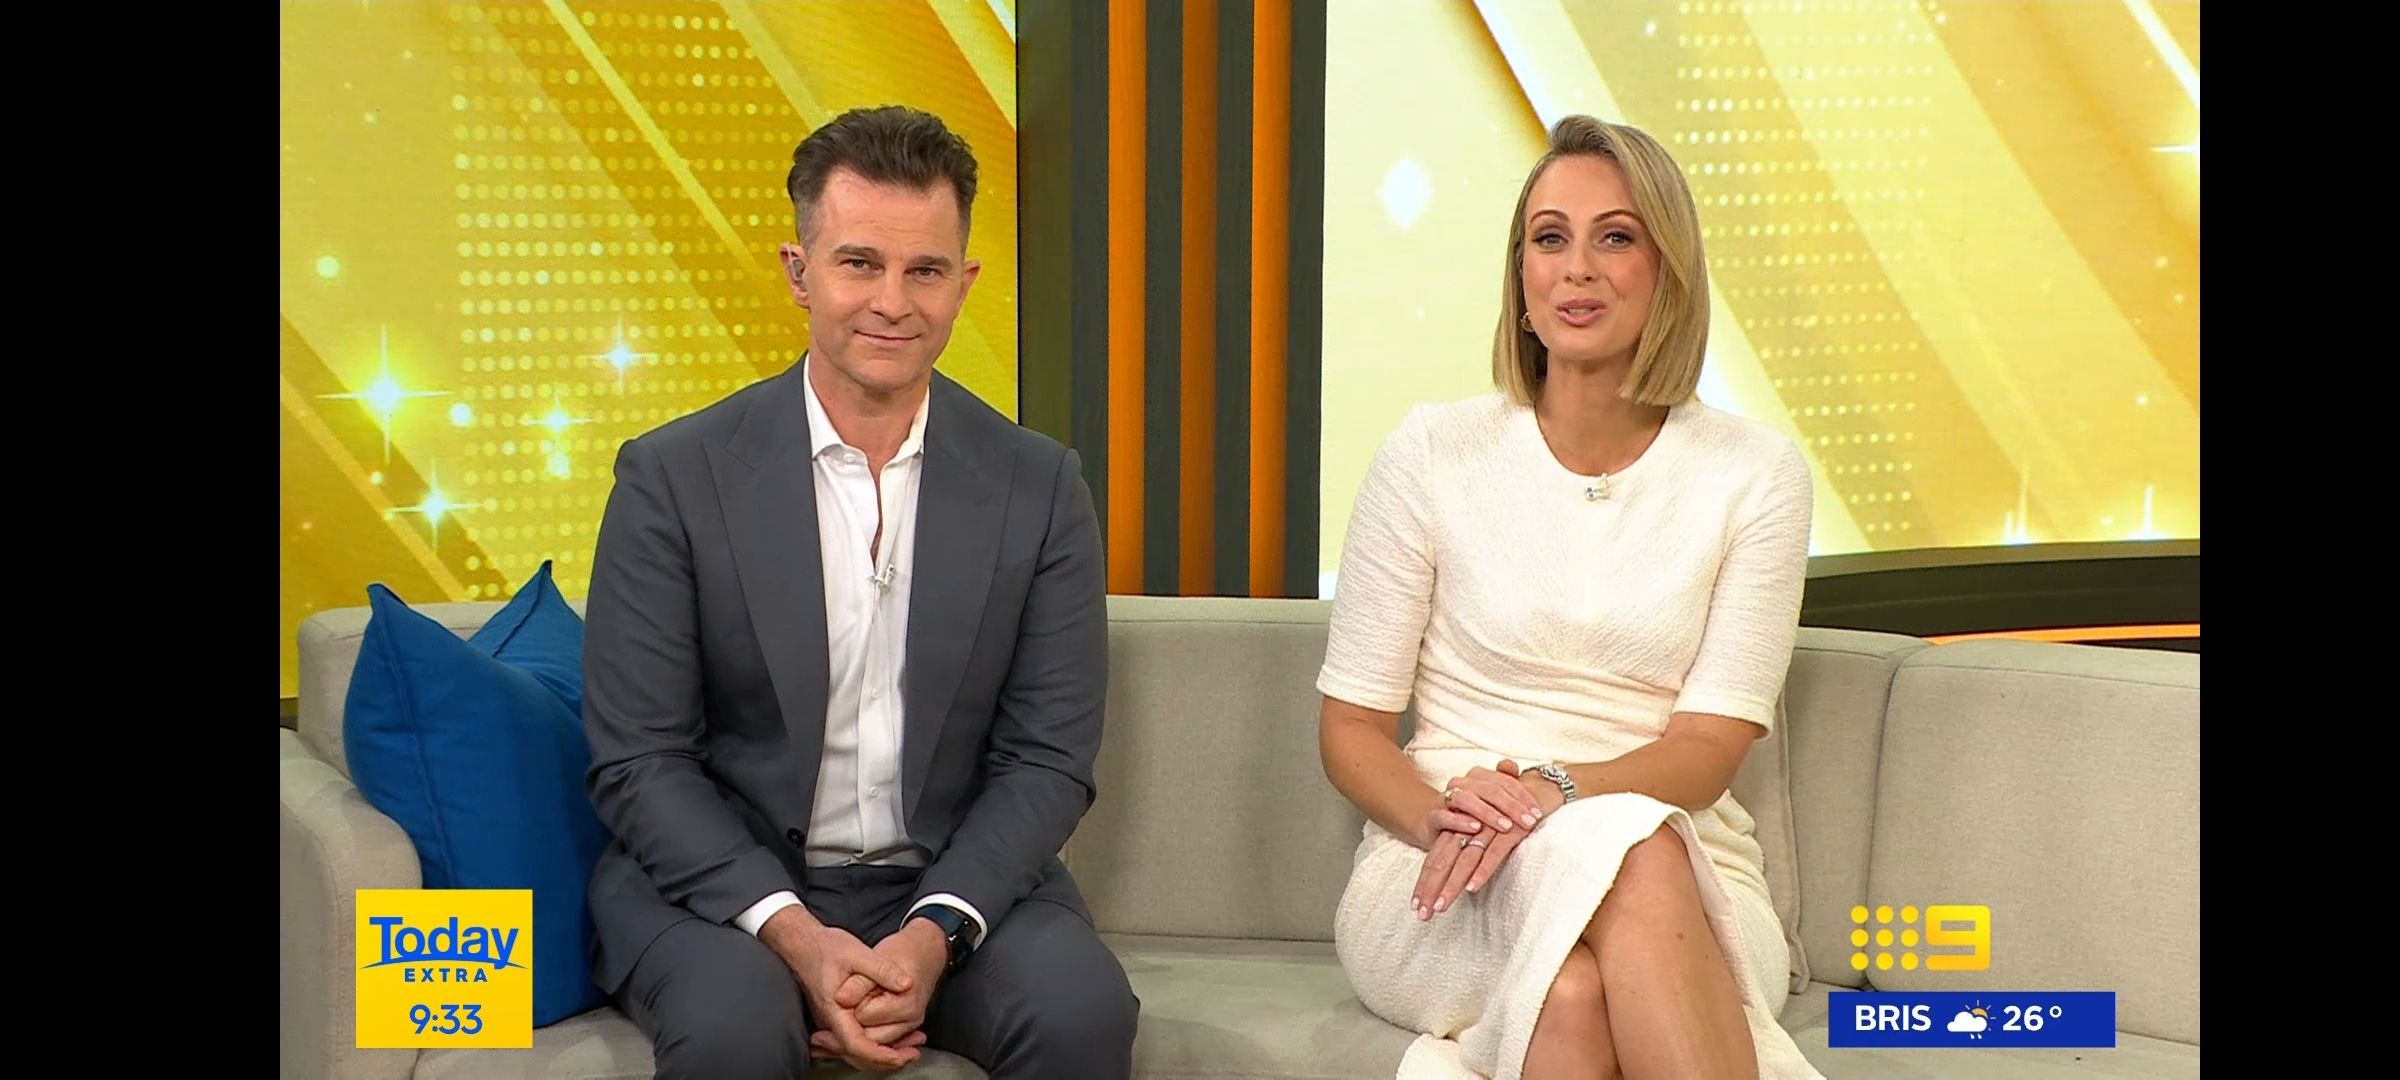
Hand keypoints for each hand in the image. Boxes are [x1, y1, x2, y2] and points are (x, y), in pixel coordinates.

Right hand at [758, 906, 922, 1071]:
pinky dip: (873, 1046)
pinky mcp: (836, 1018)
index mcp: (834, 1009)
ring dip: (881, 1055)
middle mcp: (830, 1021)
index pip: (854, 1043)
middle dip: (885, 1060)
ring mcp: (832, 1021)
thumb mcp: (858, 952)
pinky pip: (854, 1040)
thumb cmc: (827, 947)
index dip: (878, 1054)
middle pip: (856, 1054)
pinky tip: (892, 1042)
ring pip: (855, 1051)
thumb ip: (882, 969)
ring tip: (908, 1051)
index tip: (899, 1056)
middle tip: (912, 1055)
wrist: (804, 943)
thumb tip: (907, 985)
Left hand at [1412, 761, 1554, 918]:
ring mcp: (1488, 828)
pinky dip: (1483, 870)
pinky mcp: (1510, 830)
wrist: (1538, 787)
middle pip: (1443, 861)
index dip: (1425, 882)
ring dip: (1452, 884)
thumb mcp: (1484, 829)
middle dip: (1431, 888)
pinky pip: (1494, 852)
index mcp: (1459, 828)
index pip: (1436, 858)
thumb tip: (1461, 879)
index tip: (1415, 906)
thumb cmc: (1509, 811)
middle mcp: (1468, 828)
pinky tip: (1472, 888)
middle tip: (1422, 914)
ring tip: (1441, 906)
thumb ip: (1470, 847)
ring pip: (1465, 860)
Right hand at [1438, 762, 1545, 838]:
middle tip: (1529, 823)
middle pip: (1488, 789)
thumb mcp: (1492, 803)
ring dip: (1488, 812)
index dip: (1522, 796)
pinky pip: (1444, 816)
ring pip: (1466, 799)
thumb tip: (1512, 765)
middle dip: (1511, 806)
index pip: (1504, 781)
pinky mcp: (1432, 818)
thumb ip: (1505, 783)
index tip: (1538, 814)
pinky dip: (1460, 821)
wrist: (1435, 827)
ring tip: (1506, 826)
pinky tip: (1475, 828)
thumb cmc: (1470, 815)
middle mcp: (1461, 784)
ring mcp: (1444, 800)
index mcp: (1477, 777)